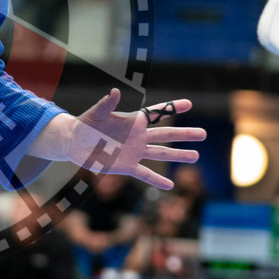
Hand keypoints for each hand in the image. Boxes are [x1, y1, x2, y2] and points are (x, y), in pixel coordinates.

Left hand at [29, 89, 204, 189]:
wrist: (75, 143)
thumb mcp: (96, 113)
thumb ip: (106, 104)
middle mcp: (138, 136)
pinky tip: (170, 186)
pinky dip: (157, 180)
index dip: (172, 108)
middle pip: (166, 134)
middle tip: (203, 134)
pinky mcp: (127, 166)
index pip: (157, 113)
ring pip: (161, 154)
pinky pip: (145, 174)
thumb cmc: (85, 123)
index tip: (189, 104)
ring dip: (178, 155)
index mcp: (133, 121)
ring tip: (195, 156)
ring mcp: (134, 152)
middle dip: (184, 134)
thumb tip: (115, 91)